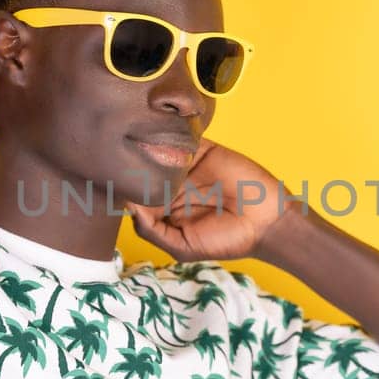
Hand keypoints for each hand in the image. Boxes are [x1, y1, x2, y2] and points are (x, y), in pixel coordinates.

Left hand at [124, 138, 309, 261]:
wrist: (266, 221)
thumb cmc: (226, 241)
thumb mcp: (182, 247)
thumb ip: (152, 230)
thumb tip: (128, 207)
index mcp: (164, 210)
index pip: (135, 196)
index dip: (124, 189)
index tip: (112, 181)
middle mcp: (173, 187)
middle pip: (144, 171)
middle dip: (132, 164)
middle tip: (116, 155)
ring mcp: (188, 167)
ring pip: (160, 151)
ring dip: (149, 145)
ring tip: (134, 139)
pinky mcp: (205, 151)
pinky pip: (184, 138)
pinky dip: (172, 132)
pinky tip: (160, 131)